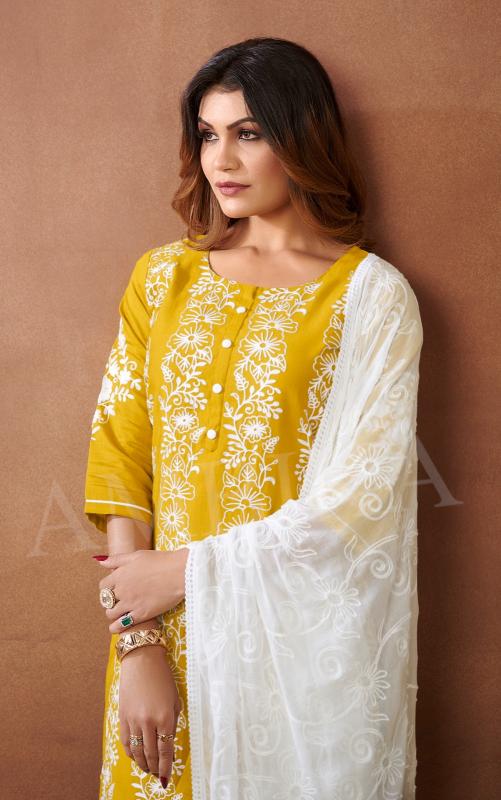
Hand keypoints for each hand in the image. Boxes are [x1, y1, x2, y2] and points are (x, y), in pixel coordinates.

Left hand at [95, 548, 189, 632]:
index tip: (114, 589)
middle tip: (118, 601)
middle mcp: (122, 590)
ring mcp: (131, 603)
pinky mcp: (141, 614)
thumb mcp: (137, 555)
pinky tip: (118, 627)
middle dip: (110, 601)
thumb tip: (100, 562)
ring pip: (111, 614)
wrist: (179, 572)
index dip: (107, 588)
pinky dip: (117, 627)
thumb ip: (117, 559)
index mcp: (120, 575)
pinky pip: (122, 625)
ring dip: (113, 614)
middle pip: (106, 600)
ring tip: (119, 613)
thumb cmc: (160, 561)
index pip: (103, 585)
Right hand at [120, 645, 180, 786]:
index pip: (166, 751)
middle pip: (151, 754)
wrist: (142, 661)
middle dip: (155, 768)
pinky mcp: (122, 717)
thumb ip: (172, 724)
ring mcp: (133, 720)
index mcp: (165, 717)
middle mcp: (148, 722)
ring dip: (143, 764)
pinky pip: (125, 742)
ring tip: (148, 769)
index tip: (166, 778)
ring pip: (136, 751)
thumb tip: (169, 745)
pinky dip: (130, 753)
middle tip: (158, 775)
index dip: (165, 768)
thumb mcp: (175, 700)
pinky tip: (135, 757)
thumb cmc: (163, 678)